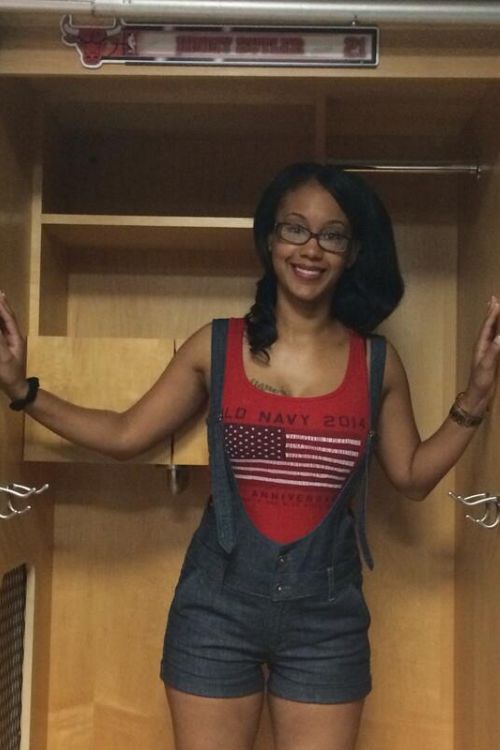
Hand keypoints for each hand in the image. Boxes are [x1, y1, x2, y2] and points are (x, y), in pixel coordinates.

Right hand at [0, 292, 27, 399]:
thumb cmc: (9, 374)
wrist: (16, 388)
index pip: (8, 319)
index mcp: (16, 338)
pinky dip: (0, 322)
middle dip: (3, 305)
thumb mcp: (3, 357)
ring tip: (0, 299)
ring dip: (1, 312)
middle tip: (0, 293)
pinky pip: (3, 331)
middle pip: (8, 318)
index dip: (2, 307)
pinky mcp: (7, 348)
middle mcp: (15, 337)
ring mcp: (11, 342)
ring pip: (5, 323)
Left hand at [462, 295, 499, 413]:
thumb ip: (493, 352)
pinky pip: (494, 340)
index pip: (487, 327)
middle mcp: (482, 346)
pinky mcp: (490, 358)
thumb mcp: (487, 366)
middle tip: (493, 299)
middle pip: (487, 326)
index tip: (496, 302)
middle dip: (491, 313)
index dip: (492, 315)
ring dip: (494, 320)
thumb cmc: (480, 382)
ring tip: (495, 309)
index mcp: (480, 346)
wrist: (477, 396)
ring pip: (491, 332)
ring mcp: (486, 352)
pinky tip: (499, 332)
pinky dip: (498, 332)